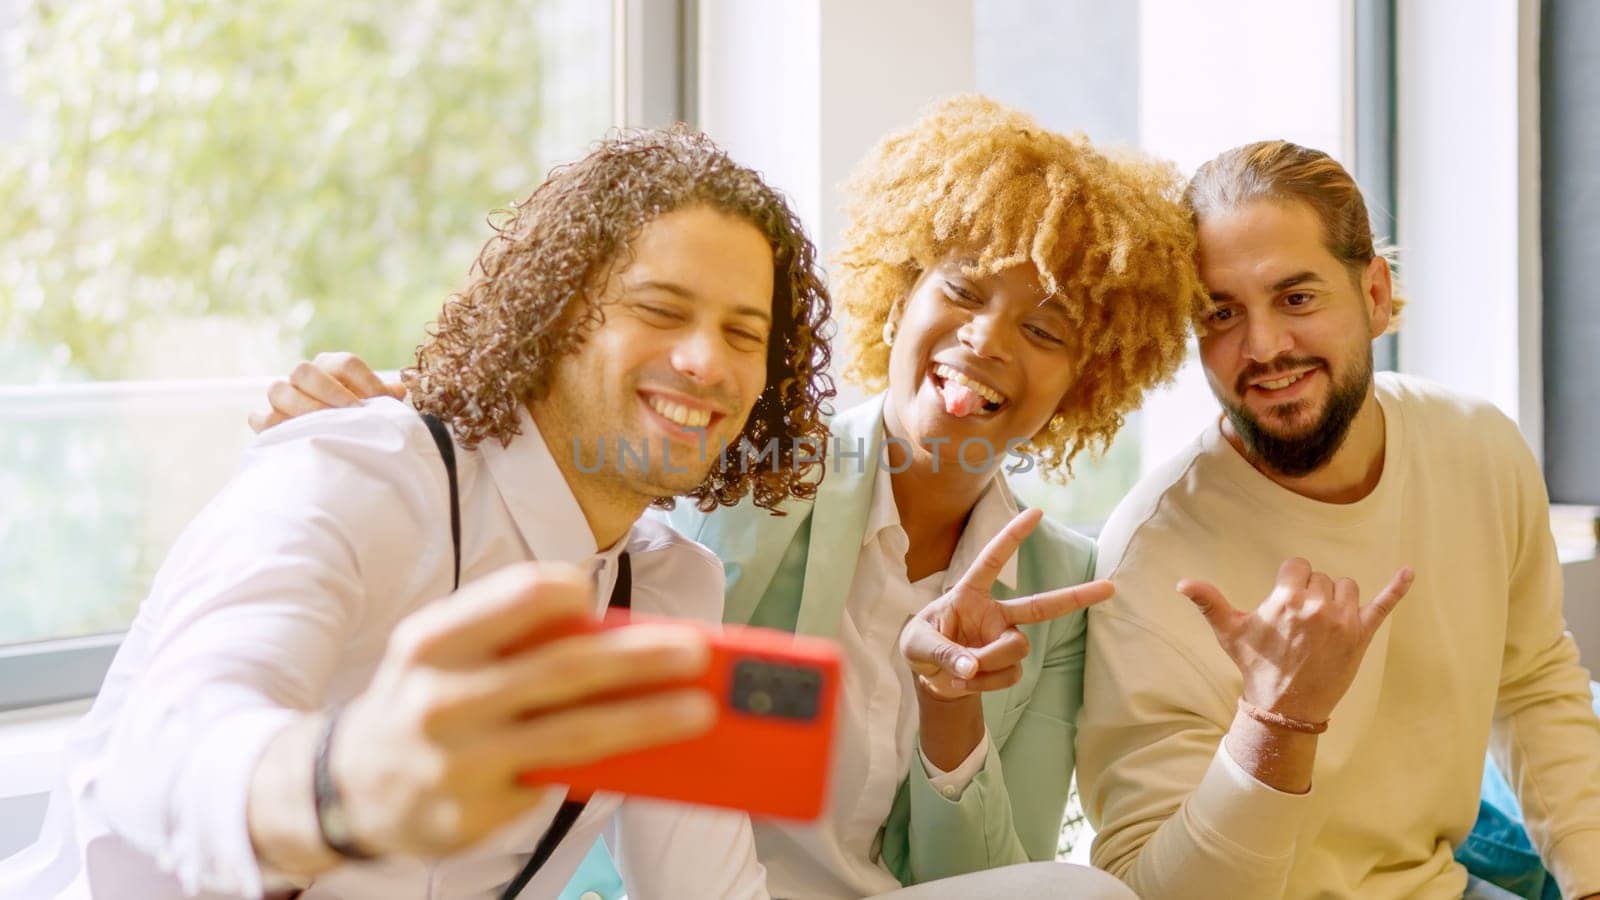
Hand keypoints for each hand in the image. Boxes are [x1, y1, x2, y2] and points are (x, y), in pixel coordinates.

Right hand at [248, 351, 404, 432]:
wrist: (338, 442)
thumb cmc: (361, 421)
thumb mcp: (377, 409)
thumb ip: (385, 399)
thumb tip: (399, 389)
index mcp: (332, 366)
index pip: (346, 364)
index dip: (365, 381)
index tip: (381, 402)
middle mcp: (304, 375)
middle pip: (305, 371)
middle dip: (330, 393)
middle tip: (351, 415)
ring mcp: (282, 395)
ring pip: (278, 390)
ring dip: (304, 409)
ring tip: (326, 427)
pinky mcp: (267, 419)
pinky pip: (262, 418)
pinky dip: (276, 425)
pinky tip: (298, 436)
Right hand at [327, 563, 714, 857]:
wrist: (348, 787)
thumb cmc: (421, 701)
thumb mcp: (440, 654)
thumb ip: (506, 639)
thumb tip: (610, 634)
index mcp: (436, 643)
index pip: (513, 599)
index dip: (562, 590)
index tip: (598, 590)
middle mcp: (445, 699)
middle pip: (561, 669)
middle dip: (638, 659)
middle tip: (696, 652)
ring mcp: (462, 762)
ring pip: (573, 736)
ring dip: (646, 720)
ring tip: (699, 710)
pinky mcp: (476, 814)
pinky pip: (556, 783)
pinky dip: (610, 766)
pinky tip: (655, 756)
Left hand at [900, 507, 1114, 700]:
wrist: (929, 676)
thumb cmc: (921, 645)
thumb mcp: (917, 645)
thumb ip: (942, 653)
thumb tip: (970, 668)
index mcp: (969, 594)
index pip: (991, 561)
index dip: (1012, 537)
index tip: (1036, 512)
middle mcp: (995, 613)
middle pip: (1040, 605)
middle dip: (1076, 597)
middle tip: (1109, 587)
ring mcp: (1005, 639)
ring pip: (1016, 650)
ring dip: (988, 666)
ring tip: (958, 674)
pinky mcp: (1009, 664)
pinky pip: (1010, 675)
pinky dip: (986, 684)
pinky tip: (967, 683)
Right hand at [1178, 558, 1412, 724]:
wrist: (1285, 707)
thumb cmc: (1257, 667)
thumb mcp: (1230, 633)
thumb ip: (1209, 602)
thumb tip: (1182, 583)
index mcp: (1287, 599)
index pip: (1297, 567)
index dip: (1290, 583)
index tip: (1284, 604)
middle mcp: (1318, 606)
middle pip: (1321, 578)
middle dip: (1311, 593)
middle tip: (1299, 624)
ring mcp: (1344, 620)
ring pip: (1347, 587)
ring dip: (1337, 598)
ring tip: (1322, 623)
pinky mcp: (1363, 635)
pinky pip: (1383, 605)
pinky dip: (1398, 588)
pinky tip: (1409, 572)